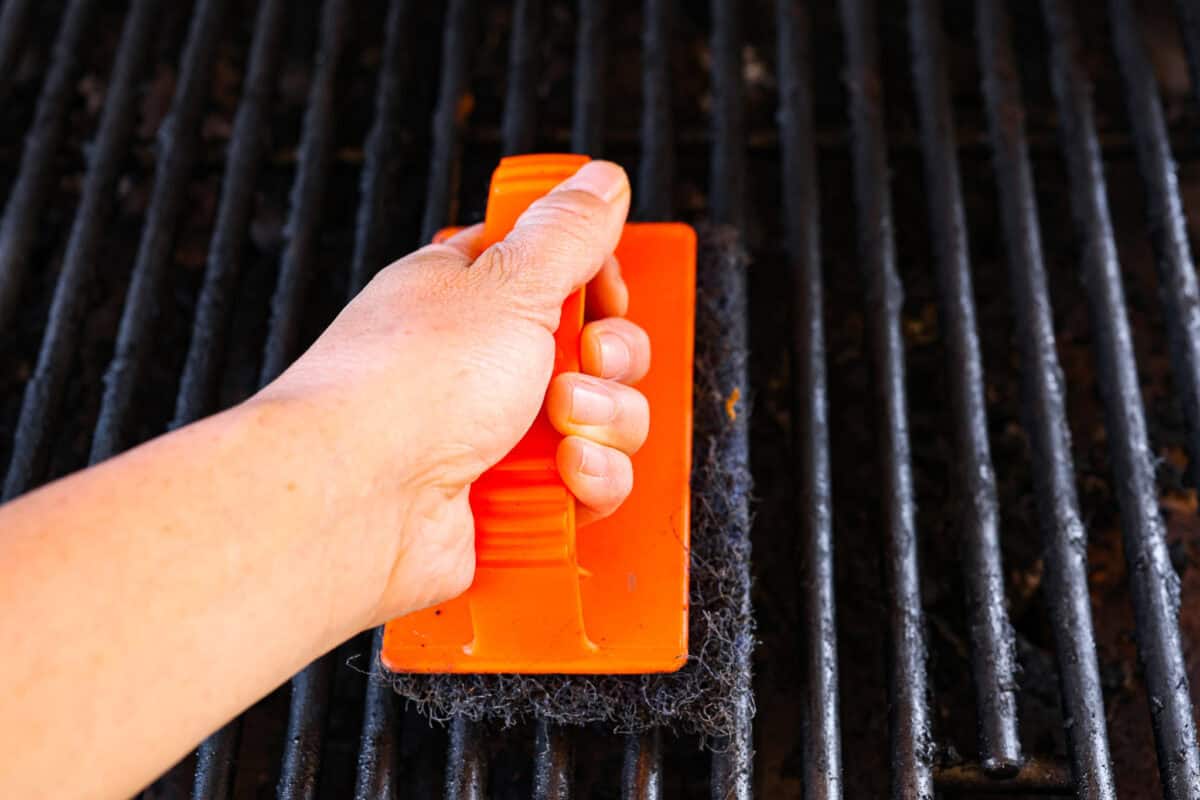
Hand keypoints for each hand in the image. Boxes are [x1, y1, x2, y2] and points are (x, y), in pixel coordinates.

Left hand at [251, 161, 648, 630]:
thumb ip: (566, 232)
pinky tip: (562, 475)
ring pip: (603, 423)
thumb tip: (600, 182)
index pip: (558, 275)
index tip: (601, 294)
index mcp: (470, 296)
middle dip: (609, 359)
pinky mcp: (515, 500)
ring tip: (562, 423)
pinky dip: (590, 482)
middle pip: (595, 352)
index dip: (596, 285)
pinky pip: (589, 487)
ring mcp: (499, 436)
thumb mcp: (505, 283)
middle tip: (584, 357)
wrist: (360, 500)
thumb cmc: (405, 385)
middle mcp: (483, 365)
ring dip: (604, 423)